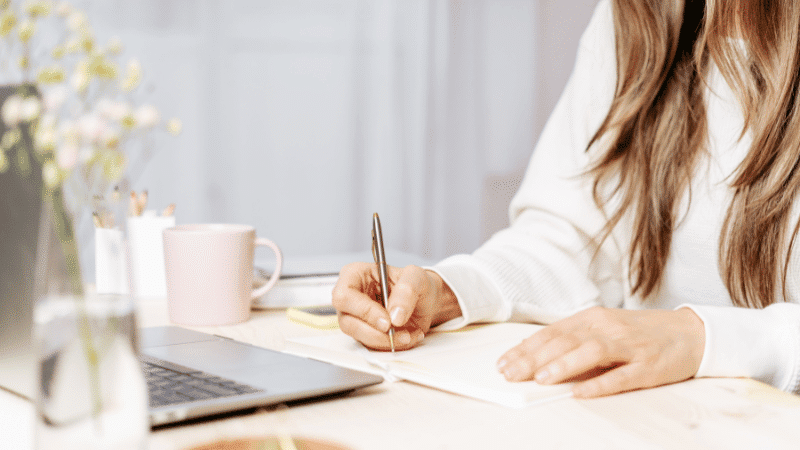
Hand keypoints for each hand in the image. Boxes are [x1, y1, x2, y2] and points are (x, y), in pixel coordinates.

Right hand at [331, 262, 461, 350]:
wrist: (425, 300)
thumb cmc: (415, 283)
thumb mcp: (416, 277)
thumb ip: (406, 291)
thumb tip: (395, 315)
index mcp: (355, 275)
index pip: (344, 296)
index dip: (364, 310)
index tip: (387, 320)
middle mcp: (351, 298)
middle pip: (347, 322)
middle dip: (374, 332)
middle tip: (396, 331)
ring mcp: (356, 318)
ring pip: (359, 337)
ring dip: (386, 340)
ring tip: (408, 334)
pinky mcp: (365, 334)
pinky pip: (373, 346)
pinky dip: (393, 345)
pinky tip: (408, 336)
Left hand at [496, 306, 704, 397]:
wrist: (691, 332)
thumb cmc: (639, 334)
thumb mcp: (603, 330)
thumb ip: (573, 342)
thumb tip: (535, 358)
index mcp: (593, 318)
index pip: (552, 332)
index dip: (526, 347)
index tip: (504, 362)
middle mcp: (608, 328)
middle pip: (566, 341)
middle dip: (535, 358)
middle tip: (511, 373)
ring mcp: (629, 346)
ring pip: (592, 352)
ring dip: (564, 365)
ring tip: (541, 378)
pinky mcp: (649, 366)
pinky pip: (622, 376)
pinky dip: (601, 385)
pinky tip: (582, 393)